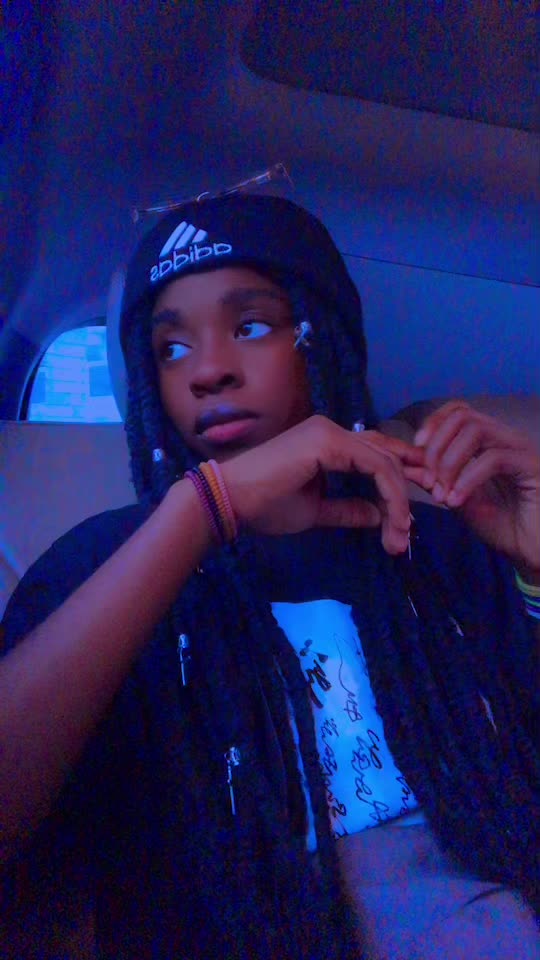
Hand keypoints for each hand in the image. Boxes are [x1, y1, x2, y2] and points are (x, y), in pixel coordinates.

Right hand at [220, 415, 424, 552]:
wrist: (230, 500)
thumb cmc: (263, 506)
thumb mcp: (315, 511)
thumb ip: (347, 510)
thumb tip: (376, 515)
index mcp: (327, 442)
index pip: (375, 454)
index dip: (400, 478)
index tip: (411, 512)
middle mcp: (332, 430)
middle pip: (386, 456)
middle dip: (408, 490)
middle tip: (411, 530)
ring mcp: (331, 433)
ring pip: (385, 462)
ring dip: (399, 501)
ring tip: (400, 536)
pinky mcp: (330, 443)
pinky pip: (375, 467)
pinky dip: (390, 494)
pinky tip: (393, 520)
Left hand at [411, 401, 539, 571]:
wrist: (534, 550)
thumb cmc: (503, 526)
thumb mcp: (459, 500)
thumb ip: (435, 481)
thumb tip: (404, 466)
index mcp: (490, 441)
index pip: (458, 410)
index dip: (432, 424)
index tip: (415, 453)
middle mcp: (506, 438)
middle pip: (462, 416)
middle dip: (436, 447)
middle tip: (429, 482)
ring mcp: (521, 449)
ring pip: (476, 431)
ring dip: (450, 462)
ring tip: (442, 493)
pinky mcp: (532, 465)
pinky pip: (493, 459)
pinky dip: (467, 479)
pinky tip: (456, 501)